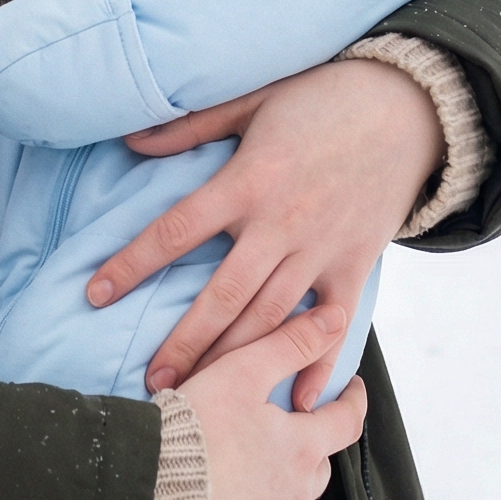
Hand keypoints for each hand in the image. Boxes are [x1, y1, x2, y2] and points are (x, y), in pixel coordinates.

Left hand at [86, 58, 441, 407]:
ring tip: (202, 394)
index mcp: (247, 181)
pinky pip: (333, 322)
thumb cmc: (319, 99)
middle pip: (223, 294)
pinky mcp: (356, 263)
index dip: (132, 263)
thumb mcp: (250, 101)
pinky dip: (316, 363)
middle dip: (185, 342)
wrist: (405, 107)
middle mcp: (281, 222)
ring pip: (271, 316)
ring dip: (235, 359)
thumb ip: (189, 127)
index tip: (95, 294)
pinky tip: (293, 401)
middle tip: (154, 384)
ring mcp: (321, 248)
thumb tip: (130, 141)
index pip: (176, 229)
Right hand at [180, 305, 366, 499]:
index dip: (352, 400)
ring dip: (278, 480)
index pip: (347, 422)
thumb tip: (334, 319)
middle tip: (289, 424)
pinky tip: (224, 498)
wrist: (150, 498)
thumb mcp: (240, 374)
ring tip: (249, 462)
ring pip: (288, 499)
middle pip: (318, 465)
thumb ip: (288, 344)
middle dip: (311, 443)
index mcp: (302, 448)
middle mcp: (295, 493)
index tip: (352, 389)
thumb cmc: (196, 430)